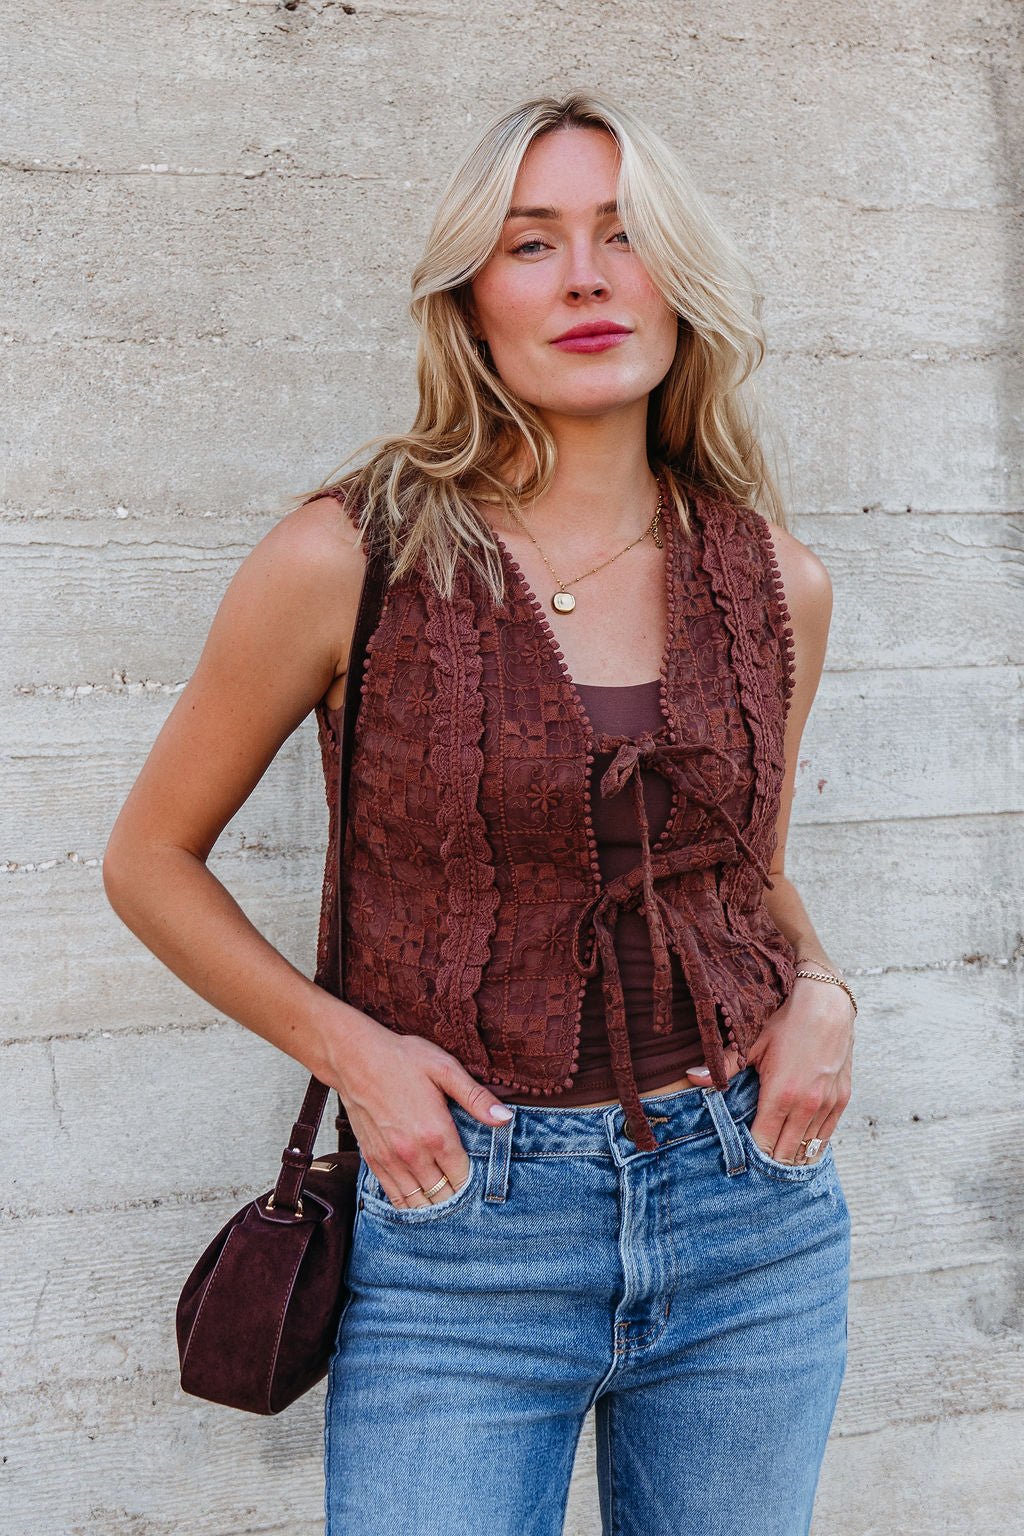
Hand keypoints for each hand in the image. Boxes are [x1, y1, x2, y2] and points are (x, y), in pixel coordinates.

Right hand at [319, 1007, 513, 1206]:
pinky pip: (394, 1196)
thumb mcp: (445, 1068)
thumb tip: (506, 1118)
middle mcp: (413, 1154)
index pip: (462, 1177)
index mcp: (436, 1134)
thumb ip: (476, 1097)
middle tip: (467, 1194)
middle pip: (442, 1195)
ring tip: (446, 1200)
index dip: (474, 1183)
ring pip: (418, 1202)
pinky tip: (420, 1202)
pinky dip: (409, 1205)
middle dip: (456, 1197)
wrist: (354, 1057)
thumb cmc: (402, 1058)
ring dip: (434, 1206)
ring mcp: (390, 1160)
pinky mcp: (373, 1160)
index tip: (481, 1179)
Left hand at [685, 979, 854, 1163]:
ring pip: (808, 1149)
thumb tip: (690, 1077)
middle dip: (770, 1161)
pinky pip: (827, 1136)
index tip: (741, 1159)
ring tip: (776, 1163)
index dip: (752, 1154)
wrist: (827, 1004)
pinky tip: (801, 1151)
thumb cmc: (785, 1021)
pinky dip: (813, 1146)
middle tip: (756, 1167)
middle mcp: (806, 1105)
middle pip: (786, 1153)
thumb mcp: (751, 1042)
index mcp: (780, 1094)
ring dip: (792, 1158)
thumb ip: (724, 1066)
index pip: (764, 1142)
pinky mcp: (842, 1099)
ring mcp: (827, 1104)